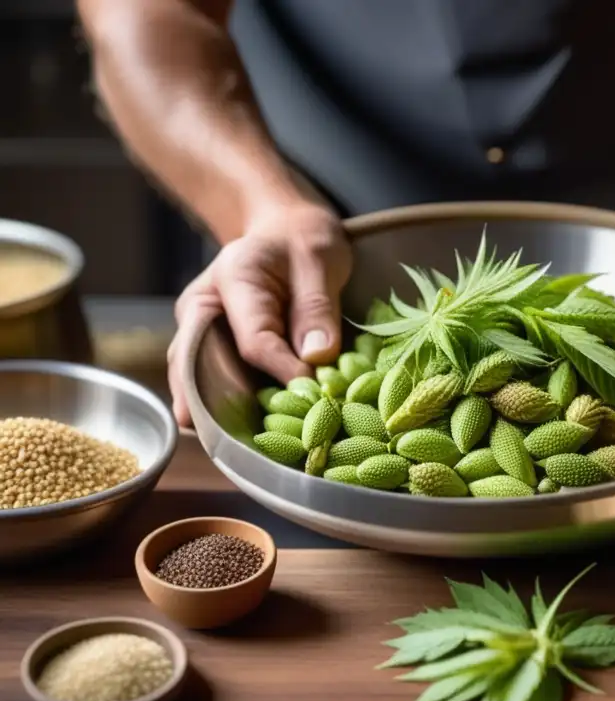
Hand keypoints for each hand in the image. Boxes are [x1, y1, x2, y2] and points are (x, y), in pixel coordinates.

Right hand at [167, 203, 352, 426]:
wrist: (285, 233)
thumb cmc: (303, 242)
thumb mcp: (320, 259)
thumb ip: (317, 306)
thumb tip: (317, 358)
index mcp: (232, 279)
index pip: (253, 339)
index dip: (282, 371)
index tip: (314, 392)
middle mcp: (205, 309)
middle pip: (198, 364)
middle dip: (209, 406)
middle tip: (224, 446)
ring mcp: (202, 332)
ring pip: (194, 379)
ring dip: (210, 414)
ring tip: (227, 453)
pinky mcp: (213, 350)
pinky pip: (210, 382)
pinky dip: (221, 409)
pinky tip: (237, 440)